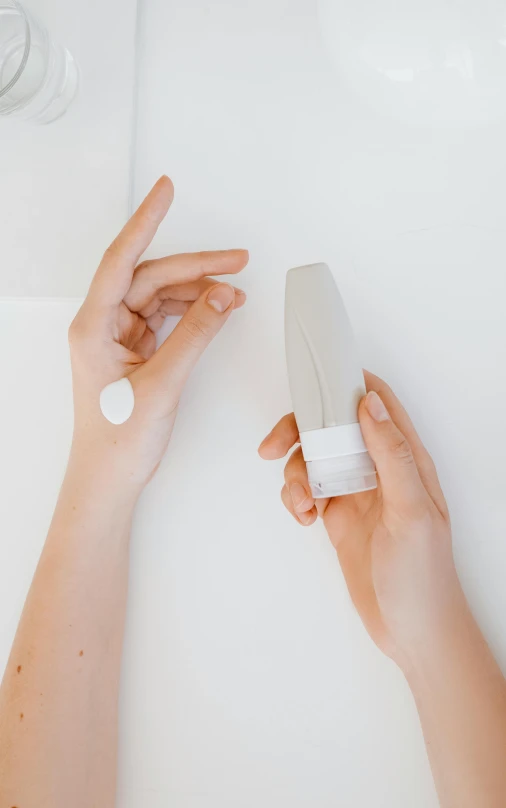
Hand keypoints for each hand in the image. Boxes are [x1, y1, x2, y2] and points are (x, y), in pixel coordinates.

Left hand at [68, 176, 247, 492]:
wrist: (111, 476)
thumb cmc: (118, 439)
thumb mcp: (162, 384)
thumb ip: (195, 336)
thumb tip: (221, 296)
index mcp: (94, 325)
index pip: (121, 259)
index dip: (146, 222)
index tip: (166, 191)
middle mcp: (104, 324)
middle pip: (152, 277)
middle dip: (196, 267)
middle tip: (237, 259)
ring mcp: (121, 337)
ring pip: (162, 296)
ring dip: (199, 291)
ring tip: (235, 292)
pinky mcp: (138, 350)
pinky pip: (169, 318)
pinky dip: (195, 312)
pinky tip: (218, 309)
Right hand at [259, 372, 465, 667]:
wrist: (411, 629)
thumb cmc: (422, 575)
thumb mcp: (411, 510)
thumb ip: (392, 454)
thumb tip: (370, 403)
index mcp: (405, 458)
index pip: (376, 402)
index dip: (344, 384)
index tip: (310, 381)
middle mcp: (379, 468)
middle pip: (331, 427)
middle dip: (299, 432)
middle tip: (273, 448)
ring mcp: (356, 492)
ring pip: (313, 459)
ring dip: (295, 475)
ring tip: (302, 504)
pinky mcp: (338, 516)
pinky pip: (306, 491)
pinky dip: (295, 499)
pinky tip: (303, 518)